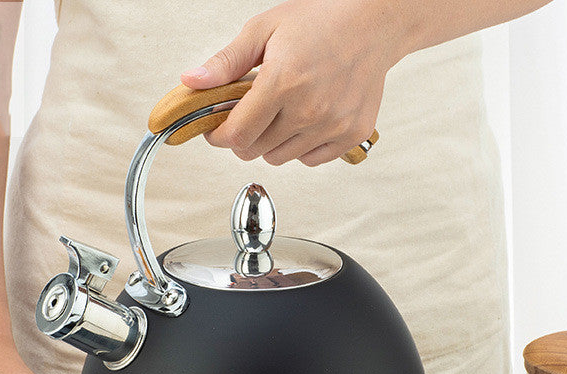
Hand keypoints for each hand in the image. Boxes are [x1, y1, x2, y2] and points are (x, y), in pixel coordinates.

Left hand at [180, 0, 409, 165]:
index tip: (217, 130)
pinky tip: (305, 120)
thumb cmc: (322, 21)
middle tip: (251, 114)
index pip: (236, 135)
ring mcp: (332, 125)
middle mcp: (309, 109)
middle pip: (254, 151)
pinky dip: (301, 147)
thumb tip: (192, 82)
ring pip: (280, 158)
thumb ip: (226, 62)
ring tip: (281, 112)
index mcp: (283, 82)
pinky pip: (310, 160)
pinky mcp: (350, 135)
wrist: (373, 23)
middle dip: (244, 137)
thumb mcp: (264, 30)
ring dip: (272, 142)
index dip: (219, 136)